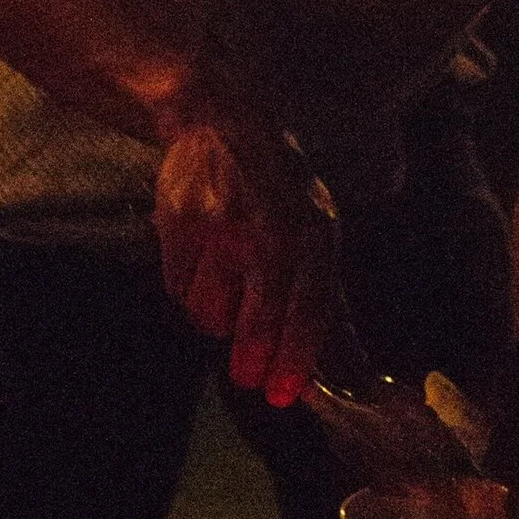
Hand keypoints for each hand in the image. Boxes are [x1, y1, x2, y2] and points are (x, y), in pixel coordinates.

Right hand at [153, 112, 342, 406]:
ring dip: (216, 319)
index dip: (294, 356)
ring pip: (209, 309)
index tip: (282, 393)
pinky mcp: (180, 223)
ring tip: (225, 298)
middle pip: (257, 315)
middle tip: (247, 379)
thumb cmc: (280, 191)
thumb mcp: (318, 231)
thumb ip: (324, 296)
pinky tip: (201, 270)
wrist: (224, 124)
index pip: (308, 308)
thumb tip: (340, 363)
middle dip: (252, 356)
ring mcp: (221, 227)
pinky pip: (178, 288)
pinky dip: (188, 293)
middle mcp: (268, 231)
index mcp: (312, 234)